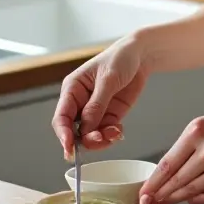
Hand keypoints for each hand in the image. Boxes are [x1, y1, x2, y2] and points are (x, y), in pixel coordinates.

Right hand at [51, 36, 150, 160]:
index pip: (61, 117)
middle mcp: (81, 102)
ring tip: (114, 133)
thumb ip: (96, 105)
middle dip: (86, 139)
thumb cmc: (120, 58)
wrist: (142, 55)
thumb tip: (85, 128)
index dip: (63, 134)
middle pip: (74, 130)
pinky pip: (105, 132)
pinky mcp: (110, 114)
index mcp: (73, 89)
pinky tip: (119, 130)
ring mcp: (96, 110)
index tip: (69, 149)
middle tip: (100, 139)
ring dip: (101, 139)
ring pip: (90, 134)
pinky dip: (111, 135)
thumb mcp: (108, 79)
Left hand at [139, 100, 203, 203]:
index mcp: (197, 131)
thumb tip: (169, 169)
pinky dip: (198, 199)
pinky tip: (191, 199)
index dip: (152, 183)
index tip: (142, 194)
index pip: (166, 164)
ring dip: (176, 199)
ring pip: (191, 191)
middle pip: (176, 181)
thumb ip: (191, 144)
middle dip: (160, 195)